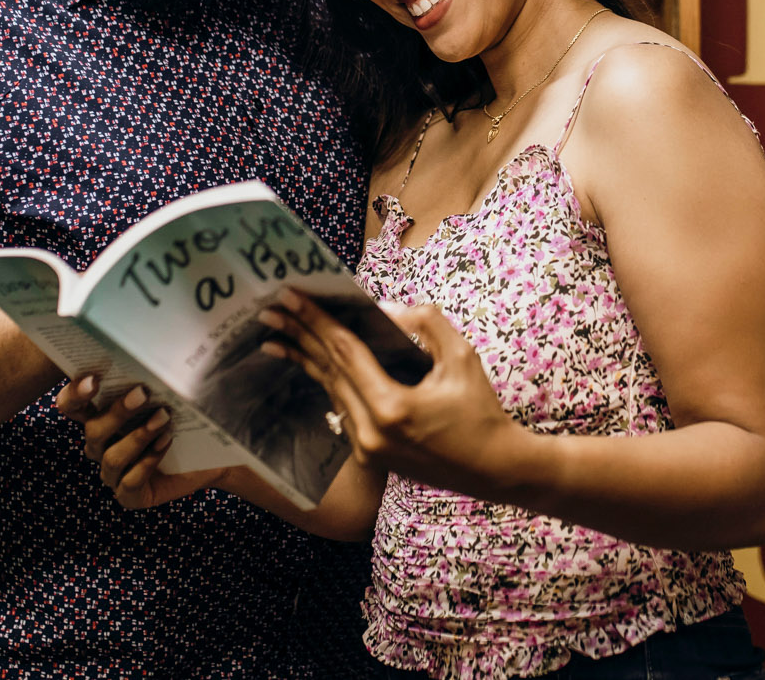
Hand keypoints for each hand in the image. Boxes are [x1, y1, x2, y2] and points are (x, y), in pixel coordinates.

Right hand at [53, 376, 230, 509]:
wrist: (211, 455)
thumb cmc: (185, 418)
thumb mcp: (168, 394)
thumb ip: (152, 378)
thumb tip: (155, 346)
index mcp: (100, 417)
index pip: (73, 406)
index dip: (75, 394)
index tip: (93, 379)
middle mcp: (101, 446)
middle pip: (93, 430)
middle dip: (117, 412)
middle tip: (142, 393)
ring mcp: (113, 473)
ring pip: (111, 457)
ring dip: (137, 436)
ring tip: (164, 417)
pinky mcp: (131, 496)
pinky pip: (130, 482)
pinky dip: (148, 461)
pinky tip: (167, 442)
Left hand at [260, 291, 532, 501]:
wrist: (493, 469)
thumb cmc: (481, 411)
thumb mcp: (461, 356)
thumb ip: (425, 324)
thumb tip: (385, 311)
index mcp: (391, 407)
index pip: (345, 352)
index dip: (316, 320)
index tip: (291, 296)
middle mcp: (370, 432)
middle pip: (328, 371)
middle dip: (299, 335)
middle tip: (271, 307)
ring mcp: (367, 448)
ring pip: (331, 391)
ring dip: (306, 357)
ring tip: (278, 332)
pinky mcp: (370, 454)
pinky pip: (343, 408)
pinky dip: (328, 380)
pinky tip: (311, 362)